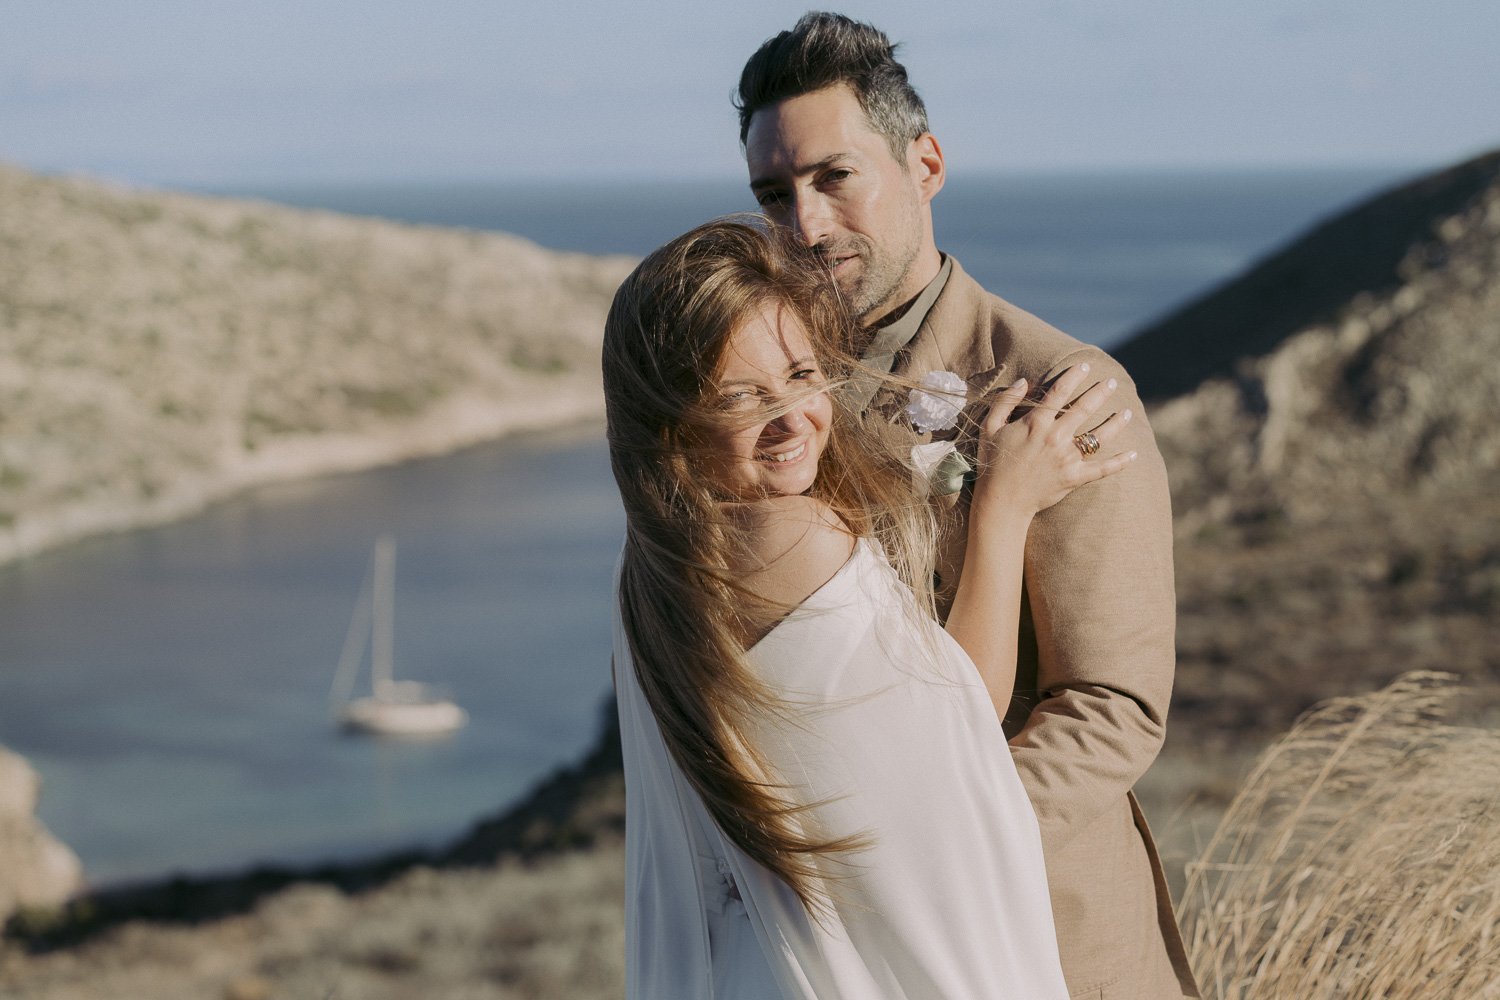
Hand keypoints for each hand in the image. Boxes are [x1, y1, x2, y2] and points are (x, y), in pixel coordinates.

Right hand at [972, 363, 1135, 516]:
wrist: (1001, 501)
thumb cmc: (993, 463)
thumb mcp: (990, 428)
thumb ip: (1005, 402)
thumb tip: (1023, 381)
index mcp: (1035, 423)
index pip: (1059, 392)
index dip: (1073, 376)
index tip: (1084, 365)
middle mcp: (1055, 437)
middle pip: (1084, 409)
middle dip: (1100, 393)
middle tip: (1112, 382)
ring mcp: (1067, 458)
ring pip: (1098, 436)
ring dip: (1115, 422)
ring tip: (1127, 411)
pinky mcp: (1074, 477)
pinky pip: (1102, 469)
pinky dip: (1120, 462)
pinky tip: (1135, 453)